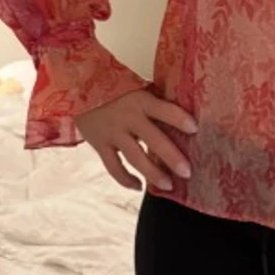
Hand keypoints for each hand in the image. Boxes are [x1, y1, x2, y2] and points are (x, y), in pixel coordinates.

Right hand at [74, 89, 197, 191]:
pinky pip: (114, 168)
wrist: (79, 89)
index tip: (195, 129)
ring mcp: (112, 133)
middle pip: (153, 140)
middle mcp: (128, 117)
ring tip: (168, 185)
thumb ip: (157, 104)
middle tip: (187, 172)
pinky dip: (126, 180)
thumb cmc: (119, 91)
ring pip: (135, 158)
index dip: (179, 119)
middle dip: (171, 157)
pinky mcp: (99, 145)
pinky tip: (139, 186)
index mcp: (141, 101)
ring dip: (153, 174)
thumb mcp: (139, 90)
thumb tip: (187, 120)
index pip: (164, 110)